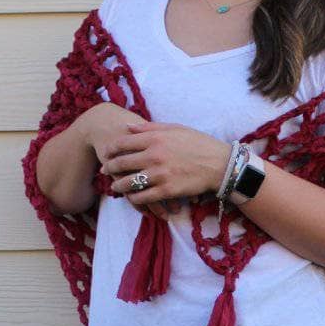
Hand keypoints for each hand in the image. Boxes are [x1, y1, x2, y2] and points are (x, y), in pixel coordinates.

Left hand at [80, 104, 194, 218]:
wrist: (219, 165)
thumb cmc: (199, 144)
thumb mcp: (175, 129)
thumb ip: (150, 127)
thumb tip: (128, 127)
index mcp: (155, 138)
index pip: (123, 143)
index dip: (111, 149)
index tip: (106, 153)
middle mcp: (154, 155)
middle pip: (122, 163)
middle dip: (110, 167)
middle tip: (104, 170)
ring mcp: (160, 174)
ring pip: (129, 182)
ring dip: (118, 185)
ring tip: (115, 187)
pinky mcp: (167, 190)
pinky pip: (143, 197)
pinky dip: (134, 198)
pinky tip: (132, 198)